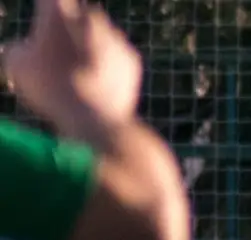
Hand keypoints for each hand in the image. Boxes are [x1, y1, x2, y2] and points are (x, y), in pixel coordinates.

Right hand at [2, 0, 141, 137]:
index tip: (44, 31)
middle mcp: (91, 17)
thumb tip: (26, 52)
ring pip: (99, 37)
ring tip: (76, 74)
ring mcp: (116, 38)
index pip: (50, 1)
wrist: (92, 116)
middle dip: (68, 30)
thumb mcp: (17, 66)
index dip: (46, 15)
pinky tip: (96, 85)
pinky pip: (116, 57)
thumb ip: (21, 49)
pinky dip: (108, 67)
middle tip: (57, 55)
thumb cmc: (49, 87)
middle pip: (77, 17)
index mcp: (58, 11)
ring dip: (89, 48)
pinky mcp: (132, 59)